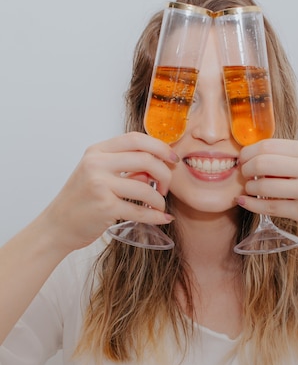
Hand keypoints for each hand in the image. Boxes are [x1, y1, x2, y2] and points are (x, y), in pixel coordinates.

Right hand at [41, 132, 178, 250]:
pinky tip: (162, 218)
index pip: (136, 139)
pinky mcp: (105, 207)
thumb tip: (156, 167)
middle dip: (165, 174)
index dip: (160, 146)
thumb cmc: (81, 200)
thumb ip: (126, 168)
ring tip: (159, 206)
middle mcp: (97, 164)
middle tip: (166, 188)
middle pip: (146, 159)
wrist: (58, 226)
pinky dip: (156, 216)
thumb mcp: (98, 175)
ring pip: (146, 187)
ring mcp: (100, 185)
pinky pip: (140, 210)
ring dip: (159, 199)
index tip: (172, 158)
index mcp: (97, 152)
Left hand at [237, 139, 297, 243]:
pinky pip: (270, 207)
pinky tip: (245, 202)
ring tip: (248, 189)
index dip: (249, 152)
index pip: (269, 144)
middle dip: (246, 168)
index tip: (243, 158)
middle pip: (263, 162)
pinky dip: (252, 205)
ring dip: (249, 188)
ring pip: (264, 185)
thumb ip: (290, 157)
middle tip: (243, 174)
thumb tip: (254, 156)